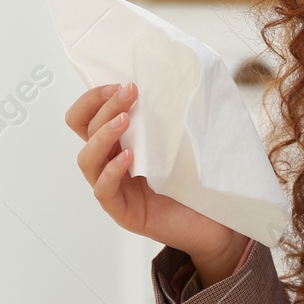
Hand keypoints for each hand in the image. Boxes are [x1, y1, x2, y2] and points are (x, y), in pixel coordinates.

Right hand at [65, 82, 246, 280]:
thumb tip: (175, 79)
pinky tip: (128, 157)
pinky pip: (103, 190)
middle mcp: (112, 165)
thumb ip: (172, 117)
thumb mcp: (184, 141)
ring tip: (125, 121)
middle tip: (129, 93)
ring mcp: (116, 190)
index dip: (95, 97)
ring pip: (87, 159)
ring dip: (102, 135)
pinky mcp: (124, 213)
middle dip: (102, 106)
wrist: (220, 224)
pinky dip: (112, 170)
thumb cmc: (202, 182)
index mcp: (121, 144)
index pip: (87, 116)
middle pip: (83, 130)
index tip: (122, 84)